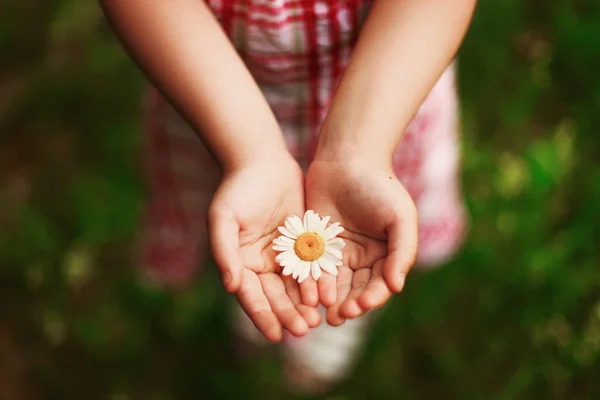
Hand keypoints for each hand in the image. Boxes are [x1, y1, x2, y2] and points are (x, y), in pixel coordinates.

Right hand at [208, 155, 320, 341]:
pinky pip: (311, 267)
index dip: (262, 316)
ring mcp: (283, 255)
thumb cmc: (237, 189)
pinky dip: (317, 282)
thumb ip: (224, 251)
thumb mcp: (224, 218)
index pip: (251, 296)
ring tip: (316, 320)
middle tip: (302, 330)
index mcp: (240, 262)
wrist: (262, 161)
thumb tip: (230, 286)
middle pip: (275, 296)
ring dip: (303, 304)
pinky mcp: (302, 243)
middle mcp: (261, 264)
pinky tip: (326, 295)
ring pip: (295, 286)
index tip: (274, 335)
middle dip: (287, 314)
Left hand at [305, 156, 417, 325]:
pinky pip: (312, 267)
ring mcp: (336, 253)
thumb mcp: (400, 217)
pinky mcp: (314, 244)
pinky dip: (311, 281)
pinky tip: (307, 293)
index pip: (379, 284)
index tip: (362, 305)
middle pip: (355, 289)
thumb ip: (403, 252)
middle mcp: (361, 258)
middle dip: (349, 304)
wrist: (348, 158)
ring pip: (333, 283)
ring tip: (323, 312)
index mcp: (384, 255)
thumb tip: (397, 286)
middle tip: (339, 316)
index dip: (372, 298)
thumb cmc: (380, 186)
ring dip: (329, 299)